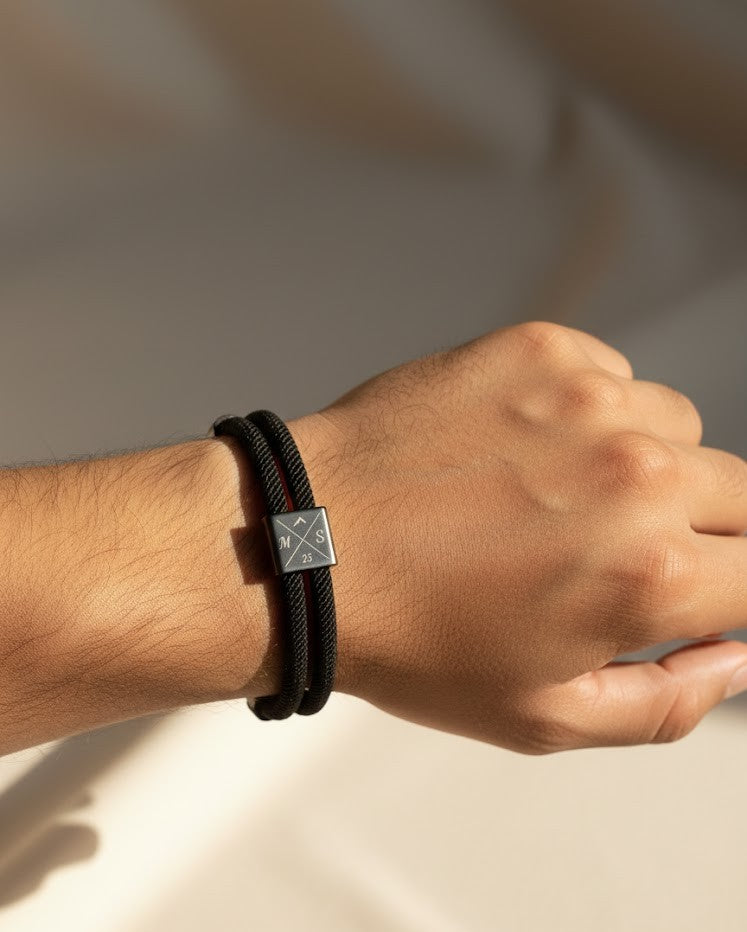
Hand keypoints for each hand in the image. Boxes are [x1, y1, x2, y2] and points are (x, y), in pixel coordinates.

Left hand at [290, 321, 746, 752]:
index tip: (708, 588)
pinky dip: (589, 411)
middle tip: (620, 550)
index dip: (737, 589)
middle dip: (704, 531)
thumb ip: (665, 703)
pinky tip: (524, 447)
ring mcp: (588, 400)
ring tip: (558, 496)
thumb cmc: (407, 635)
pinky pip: (613, 373)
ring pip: (678, 427)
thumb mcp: (542, 716)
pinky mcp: (539, 351)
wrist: (307, 545)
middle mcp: (637, 475)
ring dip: (644, 463)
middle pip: (740, 494)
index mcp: (652, 574)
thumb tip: (731, 662)